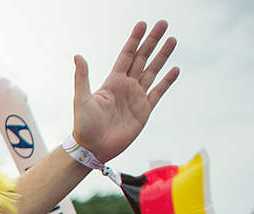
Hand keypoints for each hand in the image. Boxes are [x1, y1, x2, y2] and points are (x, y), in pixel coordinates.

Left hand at [72, 20, 178, 162]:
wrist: (93, 149)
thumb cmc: (84, 125)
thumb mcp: (81, 99)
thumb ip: (82, 77)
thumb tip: (78, 56)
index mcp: (112, 82)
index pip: (126, 55)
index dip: (134, 40)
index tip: (143, 24)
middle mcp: (126, 86)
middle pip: (142, 58)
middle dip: (152, 41)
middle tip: (163, 23)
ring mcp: (136, 97)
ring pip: (153, 71)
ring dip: (162, 56)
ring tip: (172, 40)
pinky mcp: (144, 111)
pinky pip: (158, 92)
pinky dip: (167, 81)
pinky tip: (175, 69)